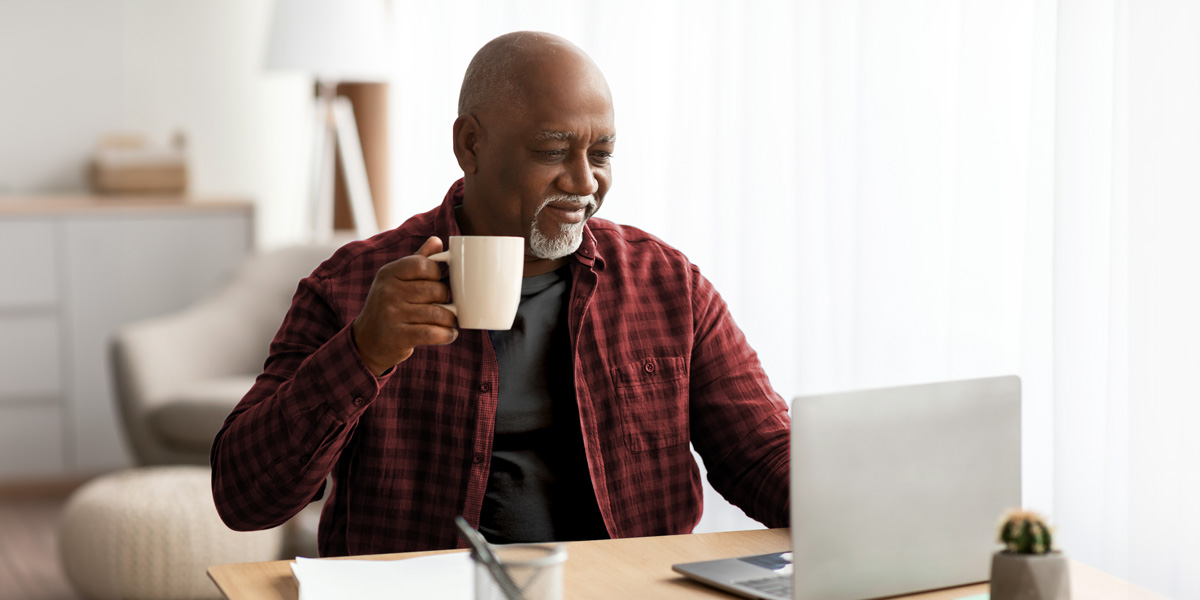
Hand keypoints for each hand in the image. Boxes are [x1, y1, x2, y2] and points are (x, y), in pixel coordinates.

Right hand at [352, 236, 457, 374]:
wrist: (366, 341)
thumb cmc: (388, 305)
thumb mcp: (396, 280)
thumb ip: (417, 260)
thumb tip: (437, 241)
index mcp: (389, 273)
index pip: (424, 265)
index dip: (436, 274)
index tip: (435, 283)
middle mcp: (388, 291)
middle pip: (435, 290)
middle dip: (446, 299)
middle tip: (445, 305)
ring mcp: (392, 314)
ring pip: (438, 313)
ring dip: (450, 319)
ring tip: (449, 321)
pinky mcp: (399, 337)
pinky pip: (433, 333)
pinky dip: (447, 334)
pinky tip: (449, 334)